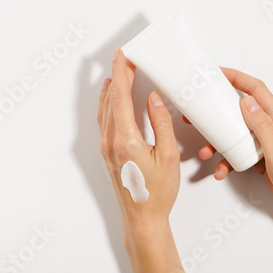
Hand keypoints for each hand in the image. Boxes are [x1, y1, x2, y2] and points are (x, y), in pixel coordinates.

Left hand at [98, 49, 190, 272]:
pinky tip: (111, 100)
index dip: (122, 73)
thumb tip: (154, 99)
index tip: (122, 55)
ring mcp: (106, 147)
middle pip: (111, 100)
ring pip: (105, 109)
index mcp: (126, 139)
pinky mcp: (107, 153)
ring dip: (111, 89)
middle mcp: (111, 141)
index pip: (121, 97)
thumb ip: (161, 124)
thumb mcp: (168, 156)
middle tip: (124, 58)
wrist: (142, 217)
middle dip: (118, 76)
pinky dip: (108, 104)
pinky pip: (104, 121)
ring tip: (118, 73)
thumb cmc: (157, 192)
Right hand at [186, 67, 272, 220]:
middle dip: (218, 111)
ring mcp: (266, 144)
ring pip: (236, 134)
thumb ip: (263, 126)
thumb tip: (246, 101)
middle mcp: (272, 128)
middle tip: (199, 115)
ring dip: (218, 141)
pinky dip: (227, 160)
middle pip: (241, 110)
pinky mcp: (262, 159)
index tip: (217, 74)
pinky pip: (239, 153)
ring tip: (206, 151)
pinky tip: (222, 170)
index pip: (256, 89)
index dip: (236, 77)